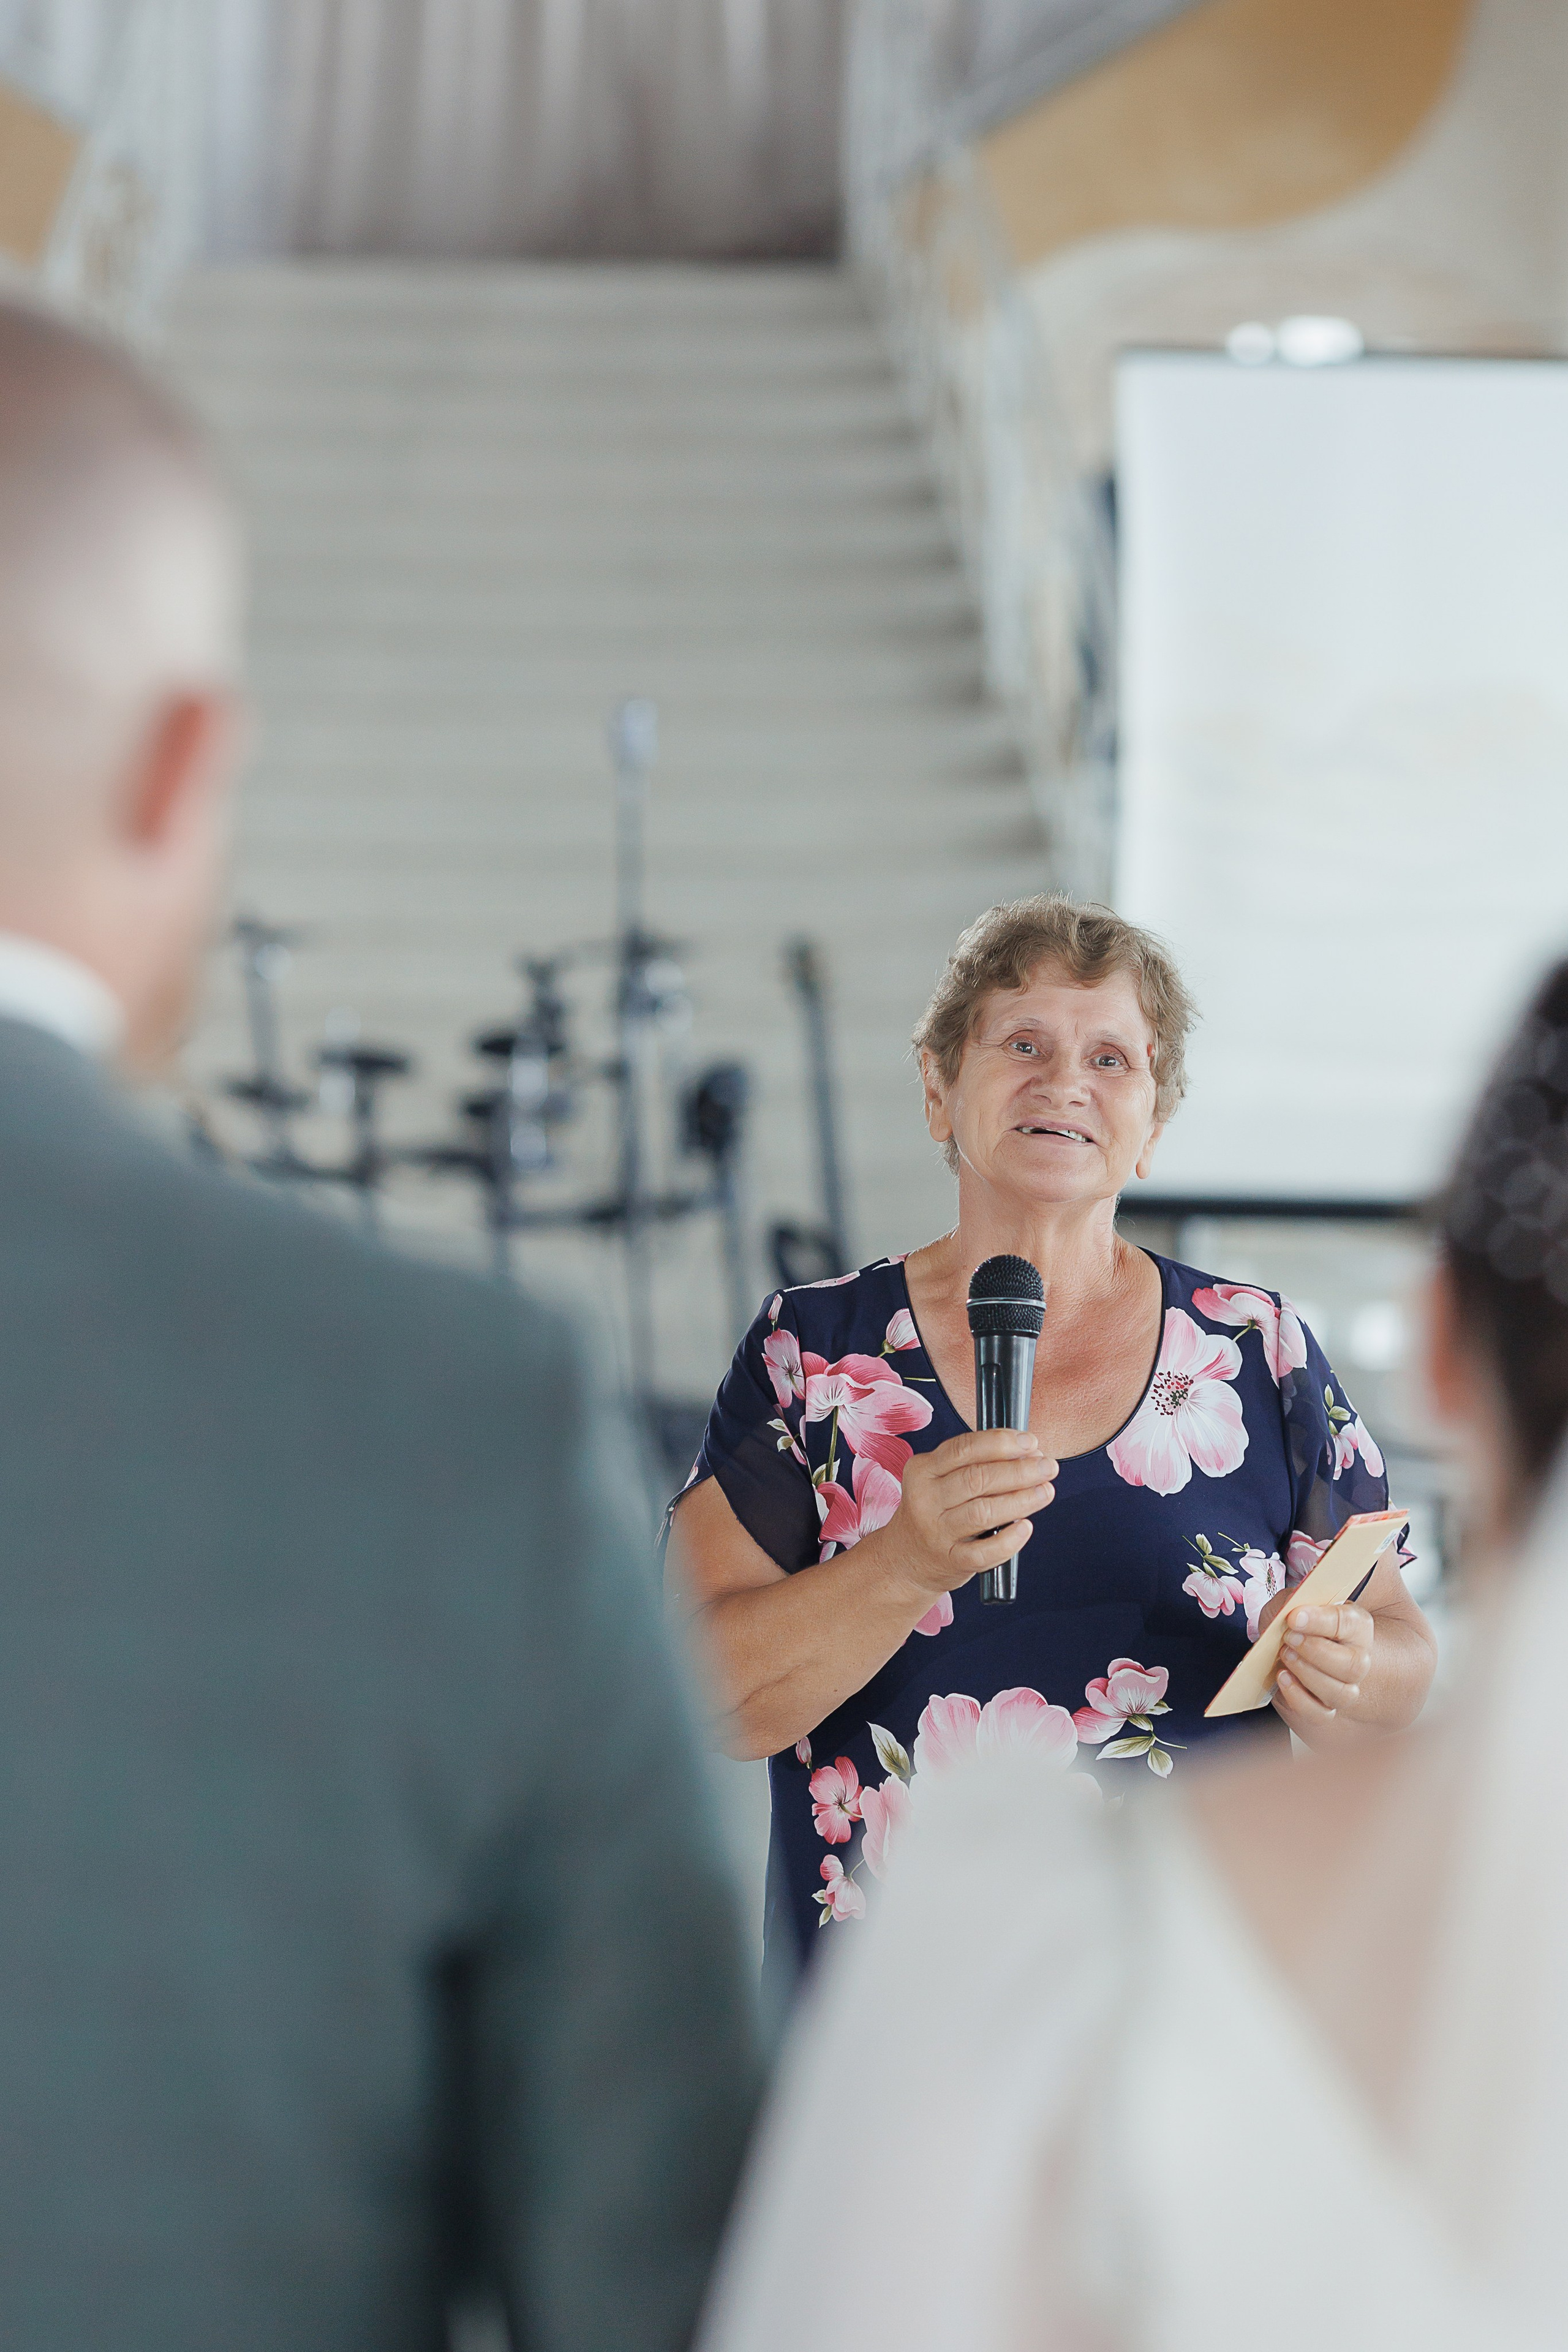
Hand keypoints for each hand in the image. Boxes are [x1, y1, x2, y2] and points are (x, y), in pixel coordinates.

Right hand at [880, 1429, 1056, 1604]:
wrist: (905, 1559)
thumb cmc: (934, 1511)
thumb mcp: (938, 1479)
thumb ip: (975, 1463)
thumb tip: (1027, 1453)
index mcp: (923, 1469)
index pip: (964, 1448)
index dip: (1002, 1443)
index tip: (1031, 1442)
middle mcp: (926, 1499)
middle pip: (977, 1478)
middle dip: (1020, 1470)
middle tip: (1048, 1467)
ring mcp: (937, 1532)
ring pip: (983, 1512)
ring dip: (1021, 1500)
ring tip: (1045, 1492)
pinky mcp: (950, 1561)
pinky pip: (984, 1553)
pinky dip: (1010, 1540)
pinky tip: (1026, 1527)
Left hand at [1265, 1600, 1374, 1738]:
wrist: (1289, 1647)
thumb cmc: (1295, 1624)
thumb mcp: (1290, 1604)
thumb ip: (1290, 1604)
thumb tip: (1289, 1614)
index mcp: (1356, 1626)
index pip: (1348, 1623)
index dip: (1321, 1621)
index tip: (1295, 1617)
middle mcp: (1357, 1659)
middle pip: (1352, 1666)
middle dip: (1315, 1651)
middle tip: (1289, 1638)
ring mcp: (1345, 1687)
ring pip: (1341, 1693)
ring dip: (1308, 1675)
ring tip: (1284, 1656)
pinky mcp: (1325, 1709)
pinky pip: (1320, 1715)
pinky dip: (1299, 1699)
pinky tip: (1283, 1679)